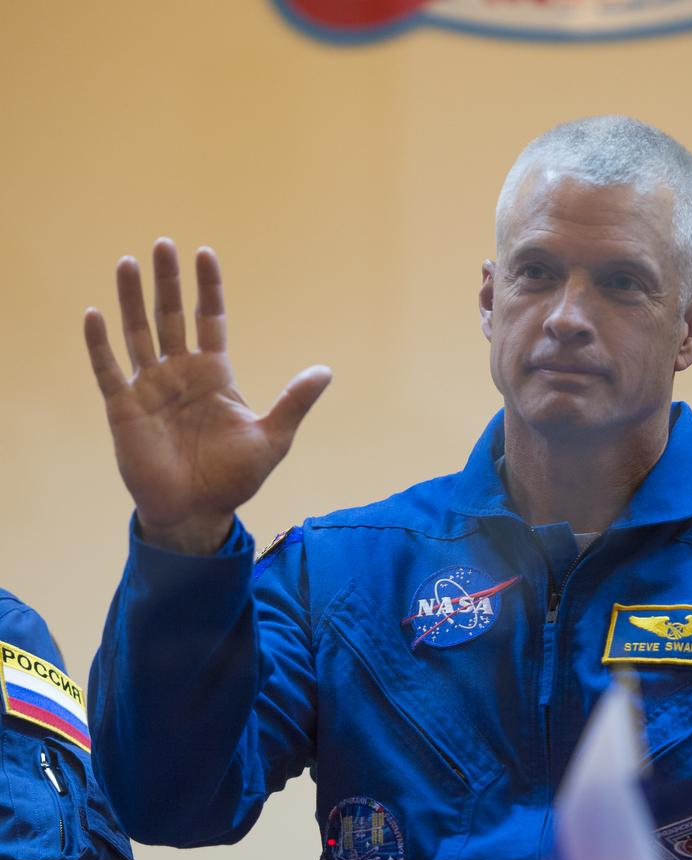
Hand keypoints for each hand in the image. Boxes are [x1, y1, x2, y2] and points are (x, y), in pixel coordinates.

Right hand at [84, 239, 331, 552]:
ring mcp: (150, 389)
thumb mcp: (272, 439)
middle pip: (171, 317)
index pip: (210, 320)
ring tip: (127, 262)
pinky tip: (94, 314)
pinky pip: (109, 370)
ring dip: (131, 299)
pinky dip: (100, 344)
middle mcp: (179, 374)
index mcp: (214, 375)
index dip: (207, 289)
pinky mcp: (124, 409)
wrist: (198, 512)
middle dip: (168, 282)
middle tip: (164, 244)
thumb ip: (294, 403)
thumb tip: (326, 371)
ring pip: (137, 334)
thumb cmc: (233, 479)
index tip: (205, 254)